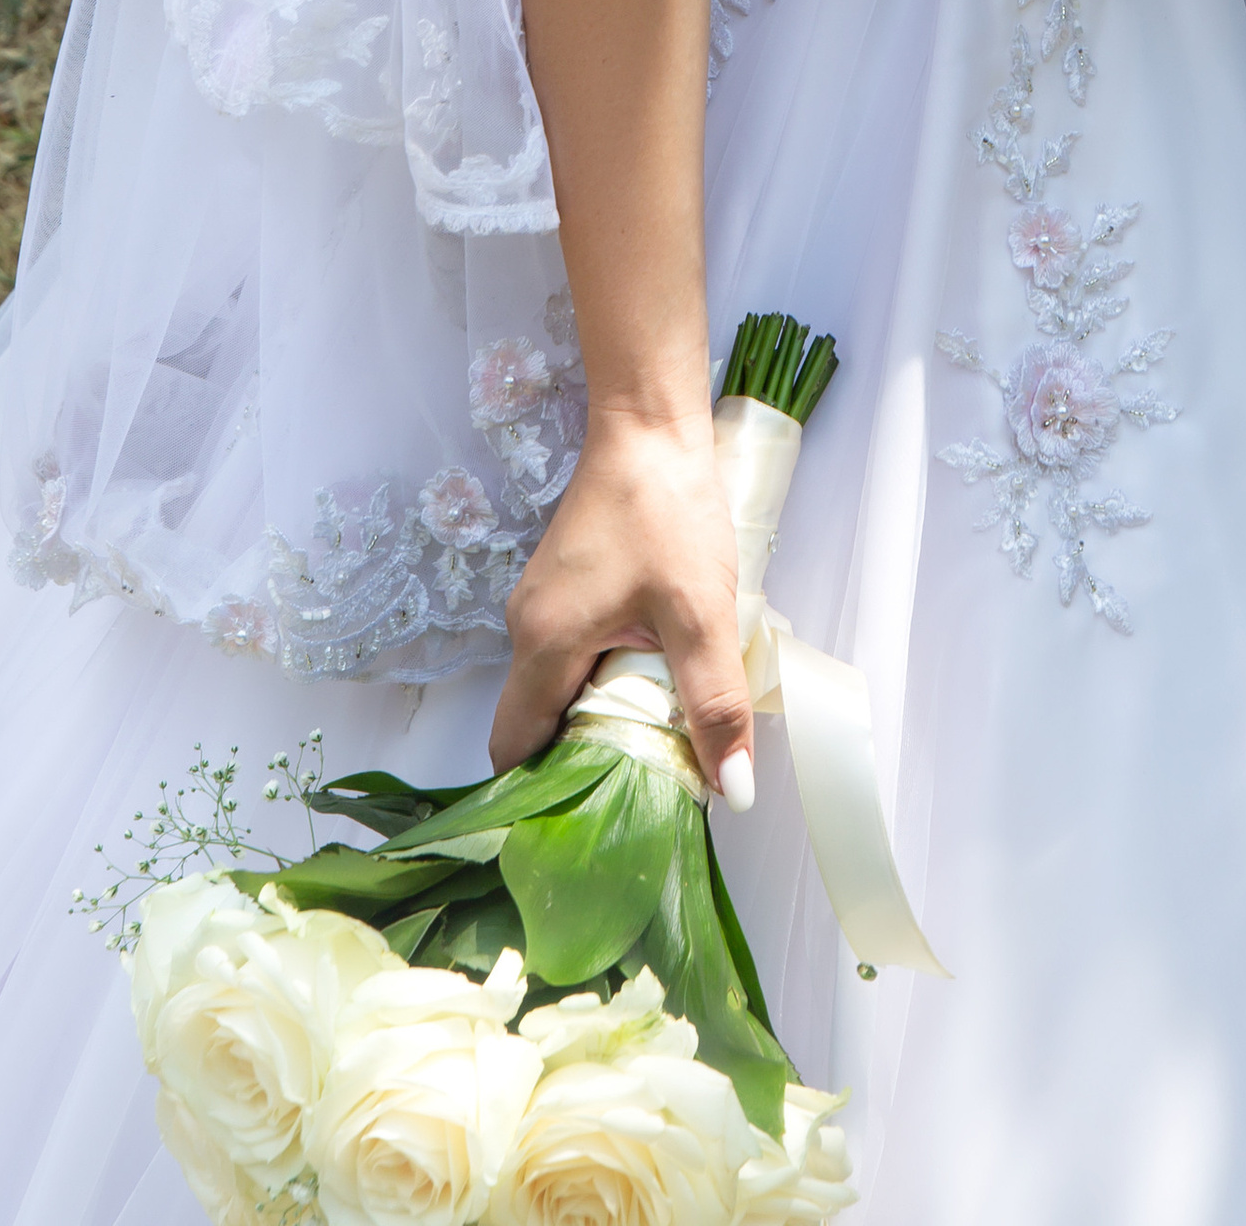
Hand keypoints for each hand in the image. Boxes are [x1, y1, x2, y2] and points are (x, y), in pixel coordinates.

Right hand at [491, 407, 755, 792]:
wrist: (652, 422)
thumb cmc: (666, 509)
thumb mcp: (699, 612)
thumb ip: (713, 703)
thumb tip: (732, 789)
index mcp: (542, 644)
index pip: (513, 749)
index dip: (544, 794)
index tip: (592, 822)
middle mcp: (528, 627)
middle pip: (538, 722)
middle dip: (585, 760)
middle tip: (646, 790)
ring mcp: (545, 602)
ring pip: (561, 686)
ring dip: (603, 715)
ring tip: (662, 742)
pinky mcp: (569, 582)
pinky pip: (575, 652)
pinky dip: (608, 676)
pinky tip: (659, 677)